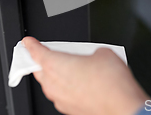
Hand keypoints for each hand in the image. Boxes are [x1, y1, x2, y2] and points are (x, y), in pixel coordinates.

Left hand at [23, 37, 148, 114]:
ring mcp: (60, 100)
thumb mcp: (103, 52)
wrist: (122, 107)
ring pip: (50, 84)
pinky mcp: (70, 110)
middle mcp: (53, 84)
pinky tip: (82, 85)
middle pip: (40, 70)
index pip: (36, 52)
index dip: (31, 45)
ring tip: (72, 69)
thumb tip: (94, 57)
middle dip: (43, 62)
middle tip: (50, 54)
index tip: (27, 42)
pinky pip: (62, 95)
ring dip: (56, 76)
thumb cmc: (111, 82)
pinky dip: (66, 88)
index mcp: (55, 64)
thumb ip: (91, 52)